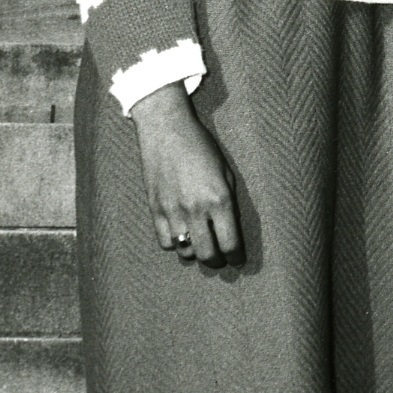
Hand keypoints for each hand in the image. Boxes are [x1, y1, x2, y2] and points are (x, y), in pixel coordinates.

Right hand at [129, 86, 241, 264]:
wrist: (167, 131)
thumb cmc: (202, 147)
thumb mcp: (226, 171)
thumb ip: (229, 201)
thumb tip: (230, 228)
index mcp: (219, 199)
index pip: (230, 243)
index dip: (235, 257)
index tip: (237, 260)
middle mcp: (196, 209)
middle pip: (207, 254)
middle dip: (217, 261)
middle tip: (220, 259)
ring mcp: (173, 212)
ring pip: (185, 252)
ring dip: (195, 253)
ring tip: (201, 246)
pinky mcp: (155, 210)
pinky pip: (165, 242)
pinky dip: (175, 244)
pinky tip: (181, 235)